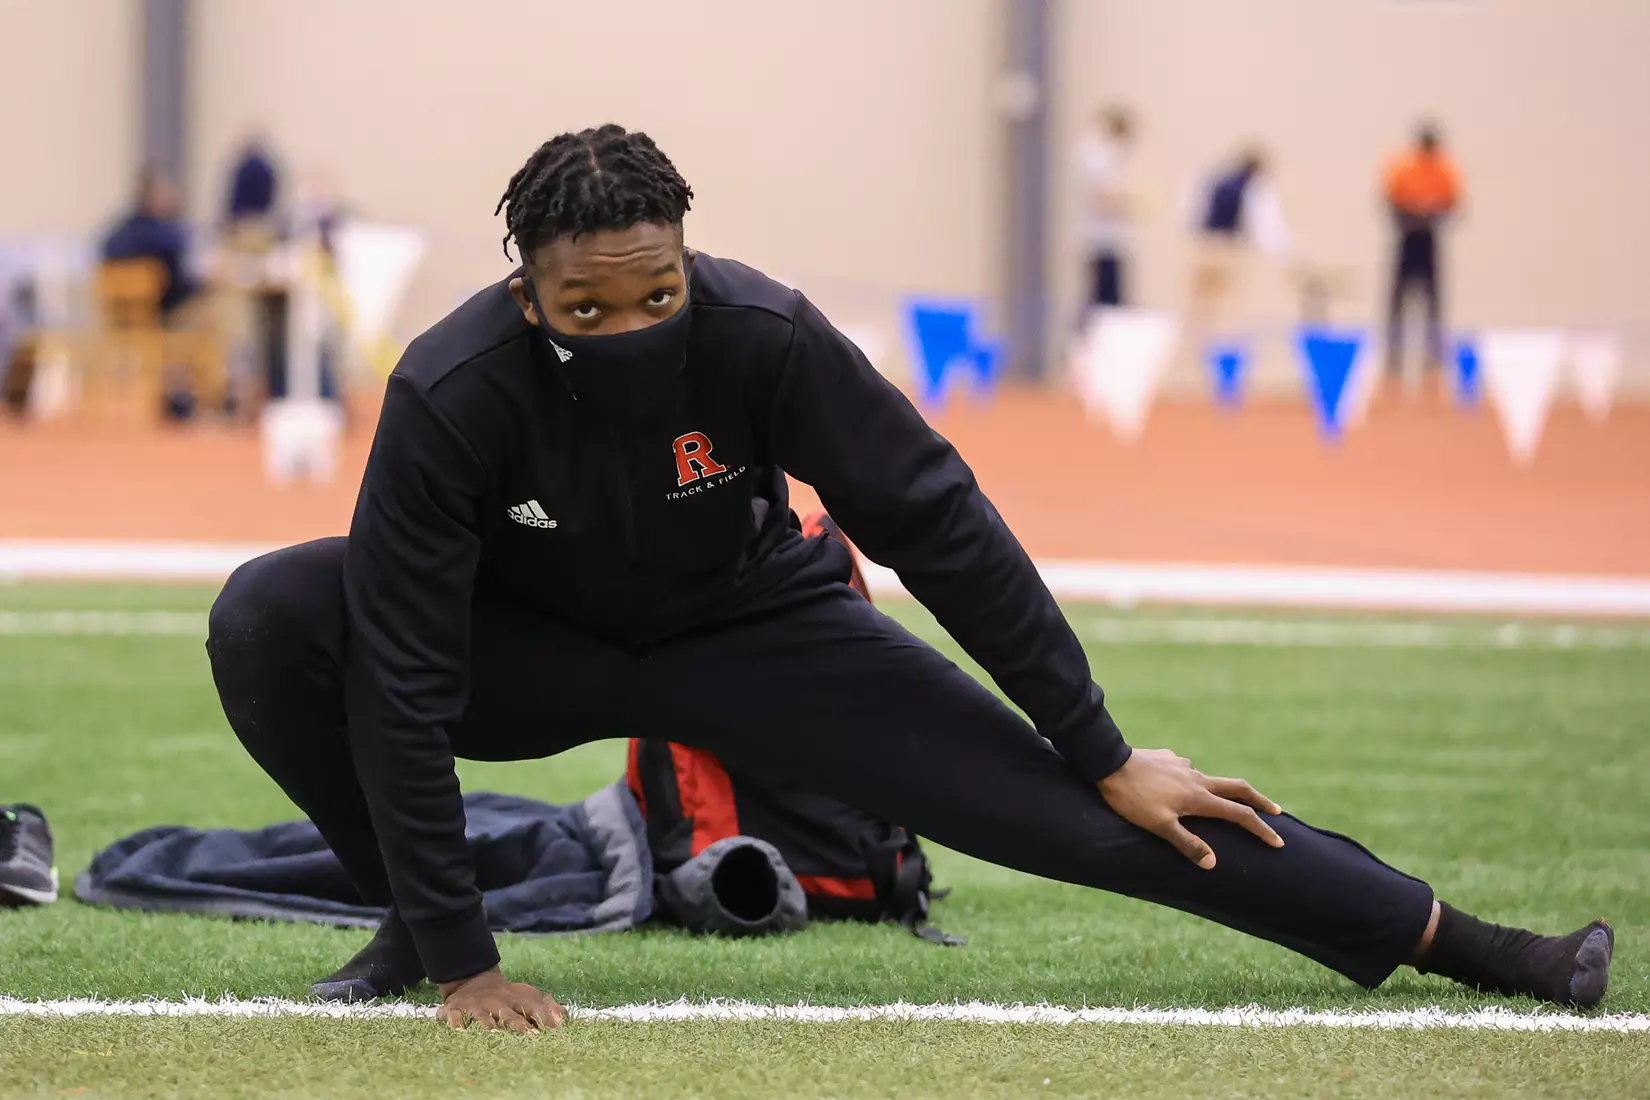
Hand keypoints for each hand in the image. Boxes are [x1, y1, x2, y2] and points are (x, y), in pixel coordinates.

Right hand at [436, 967, 566, 1032]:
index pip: (534, 1008)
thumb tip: (564, 1019)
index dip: (545, 1018)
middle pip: (511, 1015)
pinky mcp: (457, 1010)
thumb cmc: (507, 997)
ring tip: (495, 1035)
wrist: (472, 980)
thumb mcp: (529, 998)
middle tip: (530, 1037)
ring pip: (484, 1017)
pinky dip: (456, 1023)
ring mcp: (478, 1006)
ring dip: (490, 1026)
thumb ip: (548, 1008)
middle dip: (520, 1026)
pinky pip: (455, 1017)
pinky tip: (458, 1032)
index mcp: (518, 1001)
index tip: (555, 1030)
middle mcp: (498, 1003)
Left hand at [1098, 748, 1283, 868]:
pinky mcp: (1169, 758)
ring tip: (1219, 804)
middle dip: (1259, 800)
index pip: (1240, 815)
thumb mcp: (1159, 826)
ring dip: (1222, 791)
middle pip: (1238, 787)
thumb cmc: (1133, 799)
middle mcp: (1197, 778)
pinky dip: (1192, 782)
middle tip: (1276, 811)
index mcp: (1199, 797)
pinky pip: (1186, 771)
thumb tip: (1213, 863)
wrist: (1108, 763)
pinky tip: (1178, 787)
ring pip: (1211, 779)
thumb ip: (1187, 844)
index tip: (1278, 841)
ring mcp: (1183, 765)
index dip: (1261, 829)